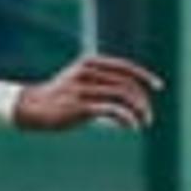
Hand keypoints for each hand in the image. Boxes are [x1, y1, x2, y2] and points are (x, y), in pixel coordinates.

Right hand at [13, 53, 161, 131]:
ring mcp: (84, 88)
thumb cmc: (60, 97)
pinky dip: (127, 118)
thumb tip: (129, 94)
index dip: (145, 76)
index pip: (125, 67)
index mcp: (90, 63)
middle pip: (127, 84)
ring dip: (138, 111)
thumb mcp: (80, 80)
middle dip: (142, 100)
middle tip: (148, 117)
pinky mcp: (81, 106)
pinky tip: (131, 126)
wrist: (31, 107)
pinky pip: (113, 110)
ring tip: (143, 123)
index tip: (159, 87)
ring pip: (123, 96)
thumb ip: (102, 81)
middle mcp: (88, 72)